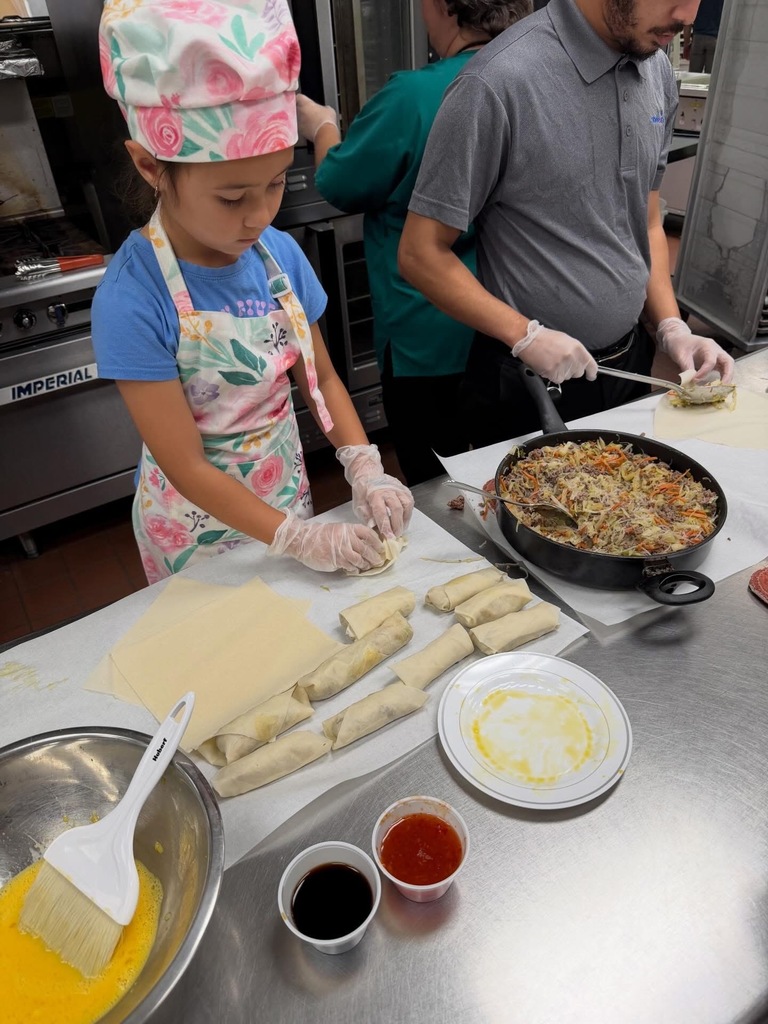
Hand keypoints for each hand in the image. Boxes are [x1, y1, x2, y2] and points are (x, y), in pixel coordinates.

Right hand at [267, 511, 384, 572]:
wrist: (304, 541)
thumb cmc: (321, 535)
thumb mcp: (339, 530)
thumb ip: (351, 535)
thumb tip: (366, 545)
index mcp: (349, 528)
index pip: (368, 534)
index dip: (377, 542)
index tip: (382, 548)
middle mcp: (347, 538)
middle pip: (366, 549)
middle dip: (374, 556)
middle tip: (379, 561)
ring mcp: (341, 550)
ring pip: (359, 559)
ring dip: (365, 564)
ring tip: (367, 566)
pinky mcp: (336, 560)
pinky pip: (350, 566)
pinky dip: (355, 568)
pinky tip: (355, 569)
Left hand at [296, 94, 338, 143]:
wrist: (324, 135)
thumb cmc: (326, 120)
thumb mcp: (329, 110)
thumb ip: (323, 107)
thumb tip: (325, 110)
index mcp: (304, 102)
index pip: (299, 97)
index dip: (302, 99)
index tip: (306, 101)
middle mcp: (299, 111)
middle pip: (297, 107)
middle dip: (301, 109)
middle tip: (309, 111)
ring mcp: (298, 122)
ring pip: (298, 118)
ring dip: (302, 118)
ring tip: (310, 121)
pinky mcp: (300, 131)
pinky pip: (300, 127)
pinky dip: (304, 127)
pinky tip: (311, 129)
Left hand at [336, 444, 413, 538]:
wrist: (368, 474)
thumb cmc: (363, 491)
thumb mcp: (358, 504)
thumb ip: (366, 515)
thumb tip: (373, 526)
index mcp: (375, 494)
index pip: (381, 512)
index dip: (386, 525)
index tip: (389, 536)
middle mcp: (388, 490)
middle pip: (397, 509)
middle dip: (397, 525)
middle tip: (396, 535)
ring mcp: (398, 488)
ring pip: (407, 505)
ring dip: (405, 519)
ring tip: (401, 528)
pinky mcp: (404, 489)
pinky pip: (410, 502)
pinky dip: (408, 512)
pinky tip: (403, 520)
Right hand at [517, 325, 597, 384]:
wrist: (528, 339)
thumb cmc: (544, 338)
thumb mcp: (565, 340)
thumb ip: (575, 352)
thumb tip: (580, 362)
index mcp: (576, 347)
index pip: (590, 364)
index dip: (591, 372)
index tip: (591, 375)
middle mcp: (571, 357)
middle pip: (578, 373)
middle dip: (571, 370)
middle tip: (561, 362)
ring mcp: (562, 366)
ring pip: (567, 377)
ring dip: (560, 373)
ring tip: (552, 361)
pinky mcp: (553, 372)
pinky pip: (557, 380)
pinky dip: (552, 376)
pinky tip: (547, 366)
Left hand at [655, 317, 734, 383]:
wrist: (679, 339)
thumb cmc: (680, 344)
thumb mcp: (680, 355)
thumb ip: (686, 368)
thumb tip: (690, 382)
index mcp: (707, 345)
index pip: (710, 360)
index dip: (704, 372)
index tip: (695, 380)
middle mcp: (716, 350)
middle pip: (728, 361)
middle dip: (727, 374)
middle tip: (722, 387)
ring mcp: (717, 356)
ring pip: (728, 366)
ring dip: (727, 378)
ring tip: (722, 389)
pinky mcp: (715, 362)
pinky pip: (723, 370)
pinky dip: (723, 378)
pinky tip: (718, 386)